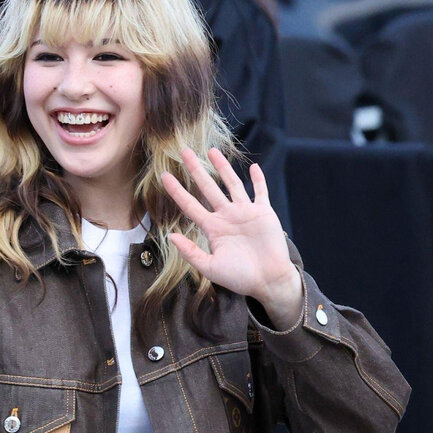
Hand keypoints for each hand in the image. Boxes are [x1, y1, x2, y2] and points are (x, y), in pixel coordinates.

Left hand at [162, 148, 302, 329]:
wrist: (268, 281)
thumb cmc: (240, 278)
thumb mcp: (210, 268)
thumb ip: (190, 252)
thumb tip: (170, 236)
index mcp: (212, 229)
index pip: (190, 205)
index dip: (177, 191)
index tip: (164, 176)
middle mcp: (226, 217)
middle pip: (208, 188)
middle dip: (196, 170)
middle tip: (184, 152)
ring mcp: (245, 212)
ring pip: (232, 184)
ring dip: (223, 167)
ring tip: (212, 151)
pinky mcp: (264, 212)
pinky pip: (260, 192)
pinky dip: (258, 179)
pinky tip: (253, 167)